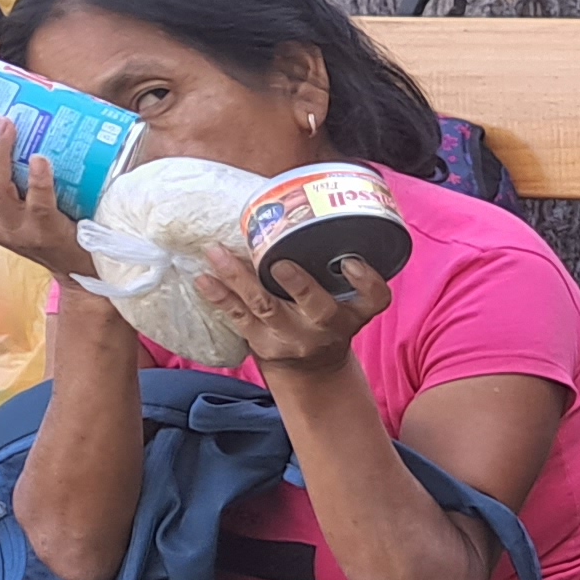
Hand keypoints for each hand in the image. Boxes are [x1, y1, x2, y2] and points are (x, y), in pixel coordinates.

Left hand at [200, 237, 393, 372]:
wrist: (312, 371)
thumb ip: (337, 269)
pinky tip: (204, 278)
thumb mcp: (347, 301)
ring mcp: (293, 338)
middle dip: (299, 285)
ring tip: (217, 253)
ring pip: (265, 306)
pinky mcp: (263, 344)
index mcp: (353, 313)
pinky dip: (219, 297)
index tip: (351, 263)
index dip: (366, 281)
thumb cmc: (326, 321)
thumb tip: (305, 208)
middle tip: (278, 262)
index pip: (375, 299)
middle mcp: (327, 327)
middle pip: (317, 307)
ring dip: (239, 278)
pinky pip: (238, 318)